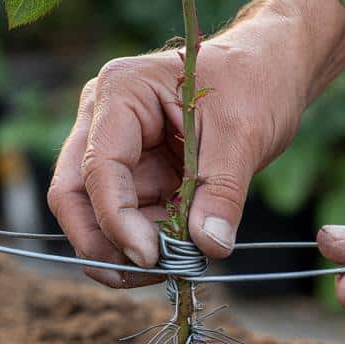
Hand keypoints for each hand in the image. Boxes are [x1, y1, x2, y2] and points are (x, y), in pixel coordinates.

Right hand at [48, 14, 312, 286]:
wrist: (270, 69)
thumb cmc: (255, 82)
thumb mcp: (245, 134)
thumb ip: (222, 191)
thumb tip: (209, 247)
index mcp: (120, 92)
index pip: (98, 167)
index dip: (116, 220)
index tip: (151, 258)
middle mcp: (102, 118)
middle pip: (74, 194)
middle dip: (102, 242)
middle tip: (145, 275)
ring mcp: (113, 147)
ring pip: (94, 213)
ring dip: (126, 249)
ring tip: (175, 266)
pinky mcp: (133, 172)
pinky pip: (126, 218)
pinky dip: (146, 243)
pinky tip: (178, 255)